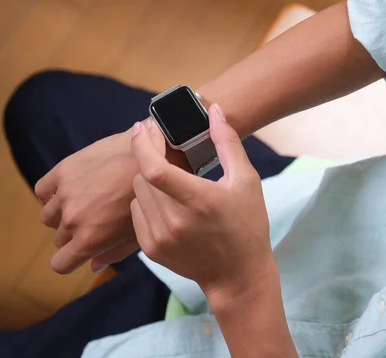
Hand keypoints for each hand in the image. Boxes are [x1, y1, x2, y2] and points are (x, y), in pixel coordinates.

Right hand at [35, 128, 140, 273]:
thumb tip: (94, 266)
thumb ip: (115, 252)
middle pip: (59, 239)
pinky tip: (70, 189)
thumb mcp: (140, 232)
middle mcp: (72, 219)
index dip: (70, 260)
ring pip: (48, 216)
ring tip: (84, 202)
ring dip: (61, 213)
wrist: (154, 155)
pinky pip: (42, 190)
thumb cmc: (153, 196)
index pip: (60, 264)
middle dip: (73, 235)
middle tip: (94, 220)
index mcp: (90, 239)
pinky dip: (51, 193)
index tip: (79, 252)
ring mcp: (65, 193)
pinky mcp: (63, 170)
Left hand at [130, 104, 274, 294]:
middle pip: (142, 176)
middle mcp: (174, 221)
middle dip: (149, 156)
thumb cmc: (247, 225)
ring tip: (169, 176)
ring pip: (138, 194)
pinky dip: (147, 200)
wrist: (238, 275)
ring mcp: (160, 238)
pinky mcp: (151, 250)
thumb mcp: (245, 180)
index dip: (143, 144)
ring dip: (148, 178)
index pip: (155, 168)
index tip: (144, 126)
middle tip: (163, 147)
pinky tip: (166, 200)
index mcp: (198, 201)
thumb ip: (227, 143)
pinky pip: (138, 213)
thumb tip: (213, 110)